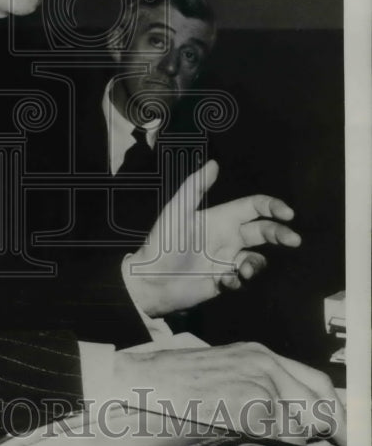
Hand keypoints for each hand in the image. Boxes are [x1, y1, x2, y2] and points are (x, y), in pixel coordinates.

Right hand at [114, 341, 345, 445]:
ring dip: (287, 439)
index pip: (317, 382)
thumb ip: (260, 388)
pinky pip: (275, 436)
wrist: (143, 383)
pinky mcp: (247, 405)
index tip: (342, 433)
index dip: (334, 410)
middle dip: (324, 429)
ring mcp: (257, 383)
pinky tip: (239, 438)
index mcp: (259, 354)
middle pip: (318, 403)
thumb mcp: (224, 373)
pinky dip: (267, 445)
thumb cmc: (175, 383)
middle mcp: (264, 364)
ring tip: (253, 438)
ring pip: (298, 424)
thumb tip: (296, 421)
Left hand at [125, 160, 300, 316]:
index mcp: (221, 218)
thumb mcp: (177, 210)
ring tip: (242, 270)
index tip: (288, 214)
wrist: (151, 278)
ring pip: (257, 259)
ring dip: (256, 264)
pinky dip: (238, 281)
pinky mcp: (223, 281)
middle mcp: (228, 237)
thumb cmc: (163, 241)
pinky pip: (242, 280)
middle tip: (293, 240)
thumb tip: (215, 163)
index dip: (273, 207)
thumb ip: (196, 187)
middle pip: (264, 231)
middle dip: (281, 234)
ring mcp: (226, 260)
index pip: (254, 207)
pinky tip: (223, 281)